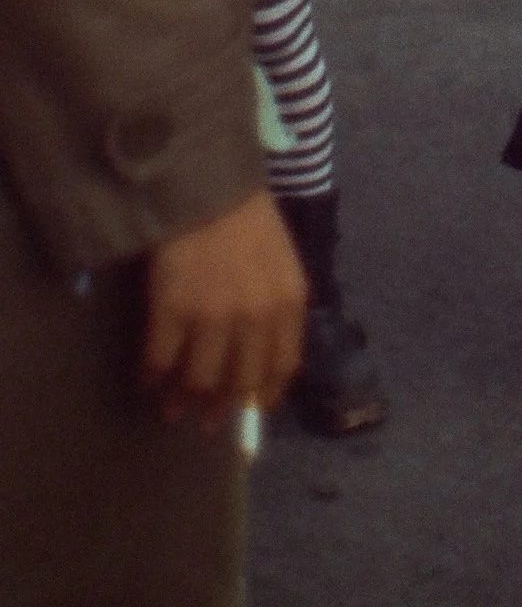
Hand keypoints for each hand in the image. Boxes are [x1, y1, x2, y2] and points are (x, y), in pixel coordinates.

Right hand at [142, 190, 307, 427]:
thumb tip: (261, 363)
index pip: (282, 368)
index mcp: (288, 303)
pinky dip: (152, 376)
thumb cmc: (247, 221)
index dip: (264, 396)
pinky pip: (160, 361)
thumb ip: (277, 311)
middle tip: (205, 420)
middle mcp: (256, 317)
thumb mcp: (281, 265)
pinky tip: (147, 379)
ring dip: (183, 401)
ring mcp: (213, 316)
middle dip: (221, 408)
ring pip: (199, 381)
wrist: (206, 186)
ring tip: (172, 408)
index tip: (250, 410)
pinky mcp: (172, 310)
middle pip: (239, 383)